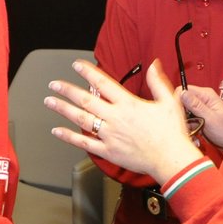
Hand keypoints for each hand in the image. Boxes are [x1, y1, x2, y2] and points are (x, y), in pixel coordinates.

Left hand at [46, 59, 204, 184]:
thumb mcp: (169, 102)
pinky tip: (57, 131)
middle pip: (86, 100)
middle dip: (67, 90)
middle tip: (54, 84)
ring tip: (50, 101)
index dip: (88, 72)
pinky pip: (84, 143)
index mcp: (128, 104)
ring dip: (63, 109)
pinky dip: (69, 137)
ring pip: (81, 119)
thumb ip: (158, 81)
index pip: (103, 83)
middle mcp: (115, 118)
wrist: (171, 160)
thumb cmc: (172, 133)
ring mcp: (109, 135)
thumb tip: (154, 63)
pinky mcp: (108, 151)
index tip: (76, 65)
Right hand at [179, 84, 222, 150]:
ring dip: (186, 126)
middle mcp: (201, 100)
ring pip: (183, 115)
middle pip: (181, 103)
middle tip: (187, 128)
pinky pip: (188, 122)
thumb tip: (182, 93)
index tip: (179, 115)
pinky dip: (190, 131)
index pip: (182, 90)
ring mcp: (200, 110)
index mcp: (205, 95)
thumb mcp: (210, 118)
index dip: (177, 102)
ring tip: (193, 135)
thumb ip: (195, 105)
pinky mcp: (199, 119)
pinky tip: (195, 139)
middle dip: (181, 117)